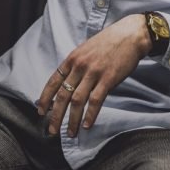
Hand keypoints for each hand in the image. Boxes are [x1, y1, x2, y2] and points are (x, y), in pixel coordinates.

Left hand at [37, 14, 151, 136]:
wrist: (128, 35)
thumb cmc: (107, 44)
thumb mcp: (85, 51)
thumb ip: (76, 66)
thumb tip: (68, 83)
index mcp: (71, 59)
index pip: (53, 81)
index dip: (45, 98)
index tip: (40, 111)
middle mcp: (79, 66)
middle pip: (62, 94)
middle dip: (55, 114)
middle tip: (51, 130)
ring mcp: (93, 73)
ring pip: (77, 101)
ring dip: (72, 119)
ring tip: (70, 133)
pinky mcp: (108, 79)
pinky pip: (95, 100)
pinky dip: (90, 115)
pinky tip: (87, 125)